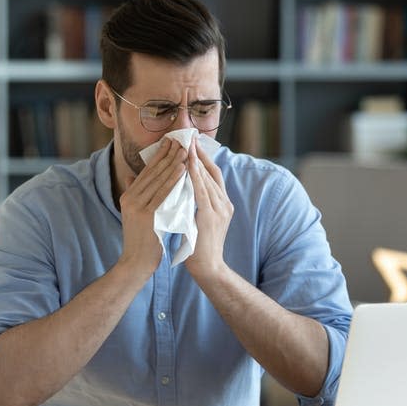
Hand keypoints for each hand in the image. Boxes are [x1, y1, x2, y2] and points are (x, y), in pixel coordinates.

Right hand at [117, 139, 187, 276]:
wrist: (136, 263)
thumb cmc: (140, 240)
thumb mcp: (132, 214)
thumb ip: (133, 194)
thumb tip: (130, 176)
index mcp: (128, 196)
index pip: (146, 171)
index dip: (159, 155)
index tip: (171, 142)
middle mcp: (130, 199)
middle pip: (152, 172)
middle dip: (168, 155)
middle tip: (181, 140)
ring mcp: (138, 207)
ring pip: (159, 180)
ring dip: (173, 163)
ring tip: (185, 150)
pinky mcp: (147, 216)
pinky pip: (164, 194)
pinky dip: (174, 180)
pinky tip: (184, 170)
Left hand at [185, 136, 233, 278]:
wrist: (207, 268)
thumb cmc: (198, 247)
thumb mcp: (198, 220)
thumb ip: (194, 204)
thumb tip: (181, 188)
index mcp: (222, 204)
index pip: (213, 174)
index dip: (203, 158)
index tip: (192, 143)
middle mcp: (224, 204)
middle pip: (212, 172)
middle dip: (200, 153)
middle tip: (188, 137)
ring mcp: (220, 210)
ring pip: (208, 179)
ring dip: (196, 161)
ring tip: (186, 145)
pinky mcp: (211, 217)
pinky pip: (202, 192)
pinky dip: (195, 177)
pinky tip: (187, 166)